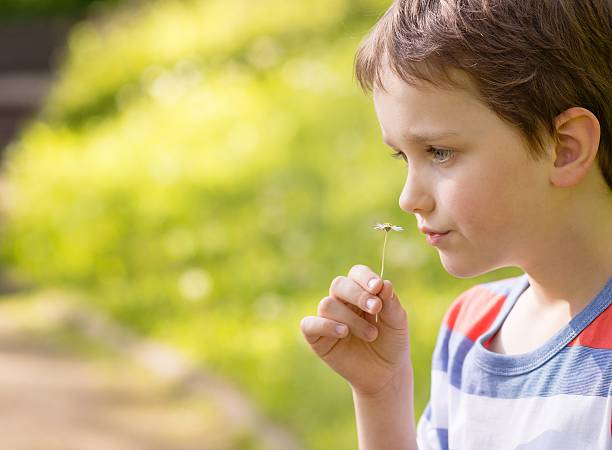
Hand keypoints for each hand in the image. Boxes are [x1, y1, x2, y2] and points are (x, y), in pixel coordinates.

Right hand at [300, 264, 411, 395]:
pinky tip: (343, 332)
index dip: (365, 277)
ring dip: (351, 318)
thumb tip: (385, 284)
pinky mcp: (317, 338)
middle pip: (339, 284)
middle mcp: (342, 302)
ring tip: (371, 334)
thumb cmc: (391, 344)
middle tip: (375, 308)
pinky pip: (309, 324)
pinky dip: (326, 325)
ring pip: (328, 304)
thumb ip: (391, 304)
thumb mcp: (397, 323)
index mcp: (361, 292)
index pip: (356, 273)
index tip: (378, 287)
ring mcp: (328, 319)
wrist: (386, 374)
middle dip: (357, 294)